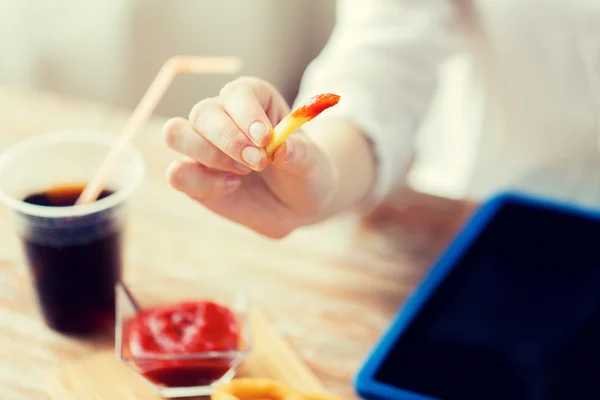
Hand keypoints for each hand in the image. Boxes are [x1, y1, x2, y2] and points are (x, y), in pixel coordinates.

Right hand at [162, 77, 336, 237]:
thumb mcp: (312, 163)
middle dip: (228, 140)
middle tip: (258, 163)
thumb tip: (280, 149)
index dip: (247, 113)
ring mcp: (202, 144)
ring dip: (207, 155)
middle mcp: (222, 115)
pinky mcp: (192, 174)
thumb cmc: (305, 172)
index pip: (238, 93)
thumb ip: (299, 153)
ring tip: (242, 173)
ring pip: (175, 133)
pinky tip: (231, 188)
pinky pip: (177, 173)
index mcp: (253, 99)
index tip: (265, 139)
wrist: (296, 203)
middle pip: (202, 112)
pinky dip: (202, 184)